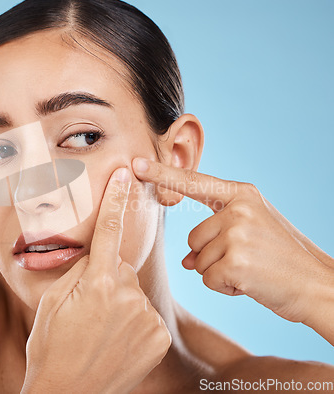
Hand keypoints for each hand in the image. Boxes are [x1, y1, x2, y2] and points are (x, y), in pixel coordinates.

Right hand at [21, 168, 170, 393]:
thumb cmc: (51, 346)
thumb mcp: (54, 301)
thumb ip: (80, 271)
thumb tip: (97, 255)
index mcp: (97, 282)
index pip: (109, 230)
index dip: (117, 199)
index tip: (125, 175)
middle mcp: (127, 295)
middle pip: (120, 269)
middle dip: (106, 279)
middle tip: (88, 309)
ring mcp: (146, 317)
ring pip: (133, 293)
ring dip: (120, 303)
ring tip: (100, 330)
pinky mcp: (158, 336)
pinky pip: (145, 315)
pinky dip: (134, 322)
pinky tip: (117, 341)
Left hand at [132, 157, 333, 325]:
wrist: (318, 285)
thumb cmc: (283, 258)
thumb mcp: (254, 229)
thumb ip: (218, 233)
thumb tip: (186, 259)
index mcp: (242, 194)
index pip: (194, 182)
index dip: (162, 174)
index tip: (136, 165)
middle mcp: (238, 208)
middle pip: (192, 237)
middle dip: (210, 256)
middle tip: (246, 259)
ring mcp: (237, 232)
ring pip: (197, 260)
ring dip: (219, 272)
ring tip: (251, 270)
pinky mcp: (236, 260)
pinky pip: (208, 278)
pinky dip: (225, 287)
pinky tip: (251, 283)